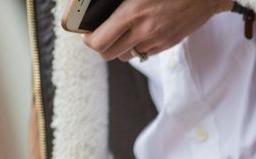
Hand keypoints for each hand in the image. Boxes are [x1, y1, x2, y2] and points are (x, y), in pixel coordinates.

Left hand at [83, 0, 234, 61]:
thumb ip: (120, 2)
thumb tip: (99, 6)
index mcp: (133, 13)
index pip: (100, 41)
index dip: (88, 40)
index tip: (87, 33)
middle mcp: (144, 31)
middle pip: (109, 54)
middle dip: (101, 46)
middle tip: (101, 35)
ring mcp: (157, 40)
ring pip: (127, 56)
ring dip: (120, 47)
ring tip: (121, 33)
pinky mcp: (168, 44)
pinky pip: (145, 53)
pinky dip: (138, 46)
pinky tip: (141, 32)